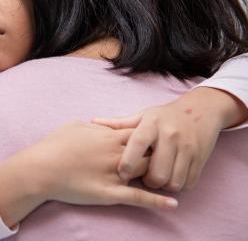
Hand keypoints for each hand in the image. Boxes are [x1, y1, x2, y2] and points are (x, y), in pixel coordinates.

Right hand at [0, 121, 176, 227]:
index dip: (151, 136)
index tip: (158, 138)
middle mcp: (116, 154)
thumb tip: (104, 124)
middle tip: (169, 157)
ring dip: (161, 175)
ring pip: (147, 173)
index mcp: (108, 136)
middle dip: (161, 154)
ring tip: (175, 178)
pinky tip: (173, 204)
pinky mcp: (110, 194)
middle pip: (150, 151)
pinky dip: (157, 201)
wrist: (40, 169)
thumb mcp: (75, 126)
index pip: (141, 132)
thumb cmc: (54, 145)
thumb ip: (96, 126)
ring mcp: (114, 175)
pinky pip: (138, 198)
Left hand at [92, 87, 246, 191]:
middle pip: (157, 172)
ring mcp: (188, 148)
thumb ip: (120, 123)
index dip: (128, 162)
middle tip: (143, 178)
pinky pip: (188, 183)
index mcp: (152, 124)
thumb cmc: (164, 116)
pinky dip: (178, 185)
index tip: (121, 173)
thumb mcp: (143, 115)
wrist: (202, 109)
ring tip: (158, 178)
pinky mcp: (201, 159)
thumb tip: (93, 122)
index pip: (137, 145)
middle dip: (148, 181)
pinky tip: (172, 177)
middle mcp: (171, 136)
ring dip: (163, 185)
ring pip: (173, 181)